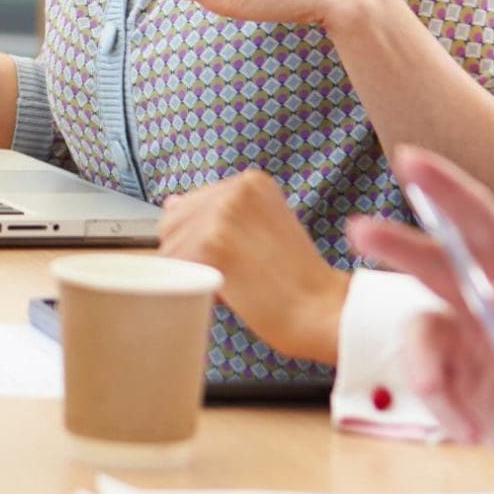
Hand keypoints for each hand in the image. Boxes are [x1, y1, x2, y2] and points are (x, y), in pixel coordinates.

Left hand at [158, 170, 348, 363]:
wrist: (323, 311)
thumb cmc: (295, 280)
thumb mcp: (260, 229)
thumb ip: (217, 213)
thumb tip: (170, 203)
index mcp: (250, 182)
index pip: (189, 207)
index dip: (200, 242)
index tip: (235, 258)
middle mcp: (235, 189)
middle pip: (172, 225)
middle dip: (190, 256)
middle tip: (236, 274)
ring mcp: (223, 213)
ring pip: (170, 249)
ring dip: (191, 274)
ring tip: (236, 282)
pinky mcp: (213, 243)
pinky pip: (175, 268)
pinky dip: (191, 287)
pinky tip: (228, 291)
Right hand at [351, 147, 493, 483]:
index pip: (483, 228)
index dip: (447, 191)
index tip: (411, 160)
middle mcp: (487, 301)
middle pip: (433, 262)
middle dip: (396, 244)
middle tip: (360, 230)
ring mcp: (465, 340)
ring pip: (418, 335)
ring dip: (426, 372)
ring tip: (464, 420)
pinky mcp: (452, 381)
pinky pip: (424, 384)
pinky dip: (440, 410)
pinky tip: (473, 431)